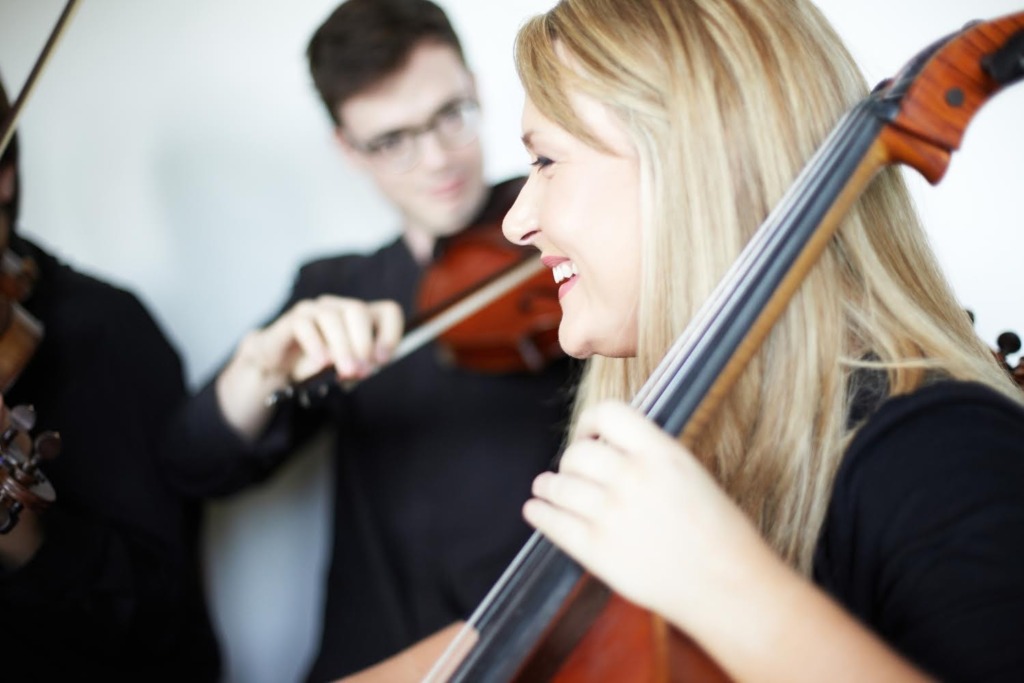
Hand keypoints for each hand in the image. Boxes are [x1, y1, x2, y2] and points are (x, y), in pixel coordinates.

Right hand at [242, 295, 403, 382]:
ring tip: (345, 371)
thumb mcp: (345, 371)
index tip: (382, 360)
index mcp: (360, 318)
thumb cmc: (318, 367)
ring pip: (331, 317)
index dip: (390, 334)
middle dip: (363, 342)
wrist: (279, 368)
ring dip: (342, 346)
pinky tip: (321, 362)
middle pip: (358, 310)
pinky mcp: (291, 320)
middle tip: (362, 371)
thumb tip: (365, 367)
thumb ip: (359, 367)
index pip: (387, 311)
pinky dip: (315, 344)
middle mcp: (338, 307)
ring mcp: (314, 310)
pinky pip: (304, 324)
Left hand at [523, 400, 767, 630]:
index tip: (587, 434)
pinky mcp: (597, 551)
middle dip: (571, 461)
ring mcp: (612, 514)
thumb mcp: (688, 472)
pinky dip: (539, 513)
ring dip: (549, 485)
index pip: (608, 413)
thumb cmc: (716, 531)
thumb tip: (604, 444)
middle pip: (577, 452)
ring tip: (547, 487)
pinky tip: (537, 510)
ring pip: (558, 485)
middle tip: (573, 471)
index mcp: (662, 453)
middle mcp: (633, 477)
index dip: (590, 422)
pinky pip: (553, 523)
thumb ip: (647, 454)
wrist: (728, 586)